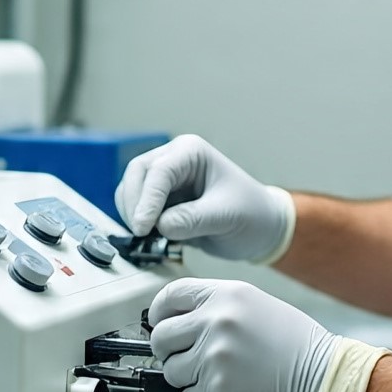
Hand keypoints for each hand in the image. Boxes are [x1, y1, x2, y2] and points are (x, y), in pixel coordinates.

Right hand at [114, 135, 293, 262]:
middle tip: (141, 234)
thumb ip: (192, 219)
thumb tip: (161, 225)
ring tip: (149, 238)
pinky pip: (136, 207)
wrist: (261, 229)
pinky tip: (151, 239)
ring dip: (133, 214)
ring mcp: (165, 180)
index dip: (147, 199)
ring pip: (130, 191)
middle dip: (135, 204)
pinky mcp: (161, 200)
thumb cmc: (252, 214)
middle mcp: (174, 160)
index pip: (159, 171)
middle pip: (136, 175)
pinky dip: (137, 223)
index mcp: (191, 152)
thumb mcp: (226, 216)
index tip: (143, 227)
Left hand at [148, 279, 338, 391]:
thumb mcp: (257, 307)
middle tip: (184, 356)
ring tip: (218, 375)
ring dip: (187, 377)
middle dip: (168, 350)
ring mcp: (213, 357)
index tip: (157, 322)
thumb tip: (180, 320)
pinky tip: (228, 391)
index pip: (171, 296)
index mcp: (226, 296)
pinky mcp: (215, 390)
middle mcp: (216, 322)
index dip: (159, 312)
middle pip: (161, 336)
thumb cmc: (298, 347)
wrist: (325, 381)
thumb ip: (216, 309)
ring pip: (171, 370)